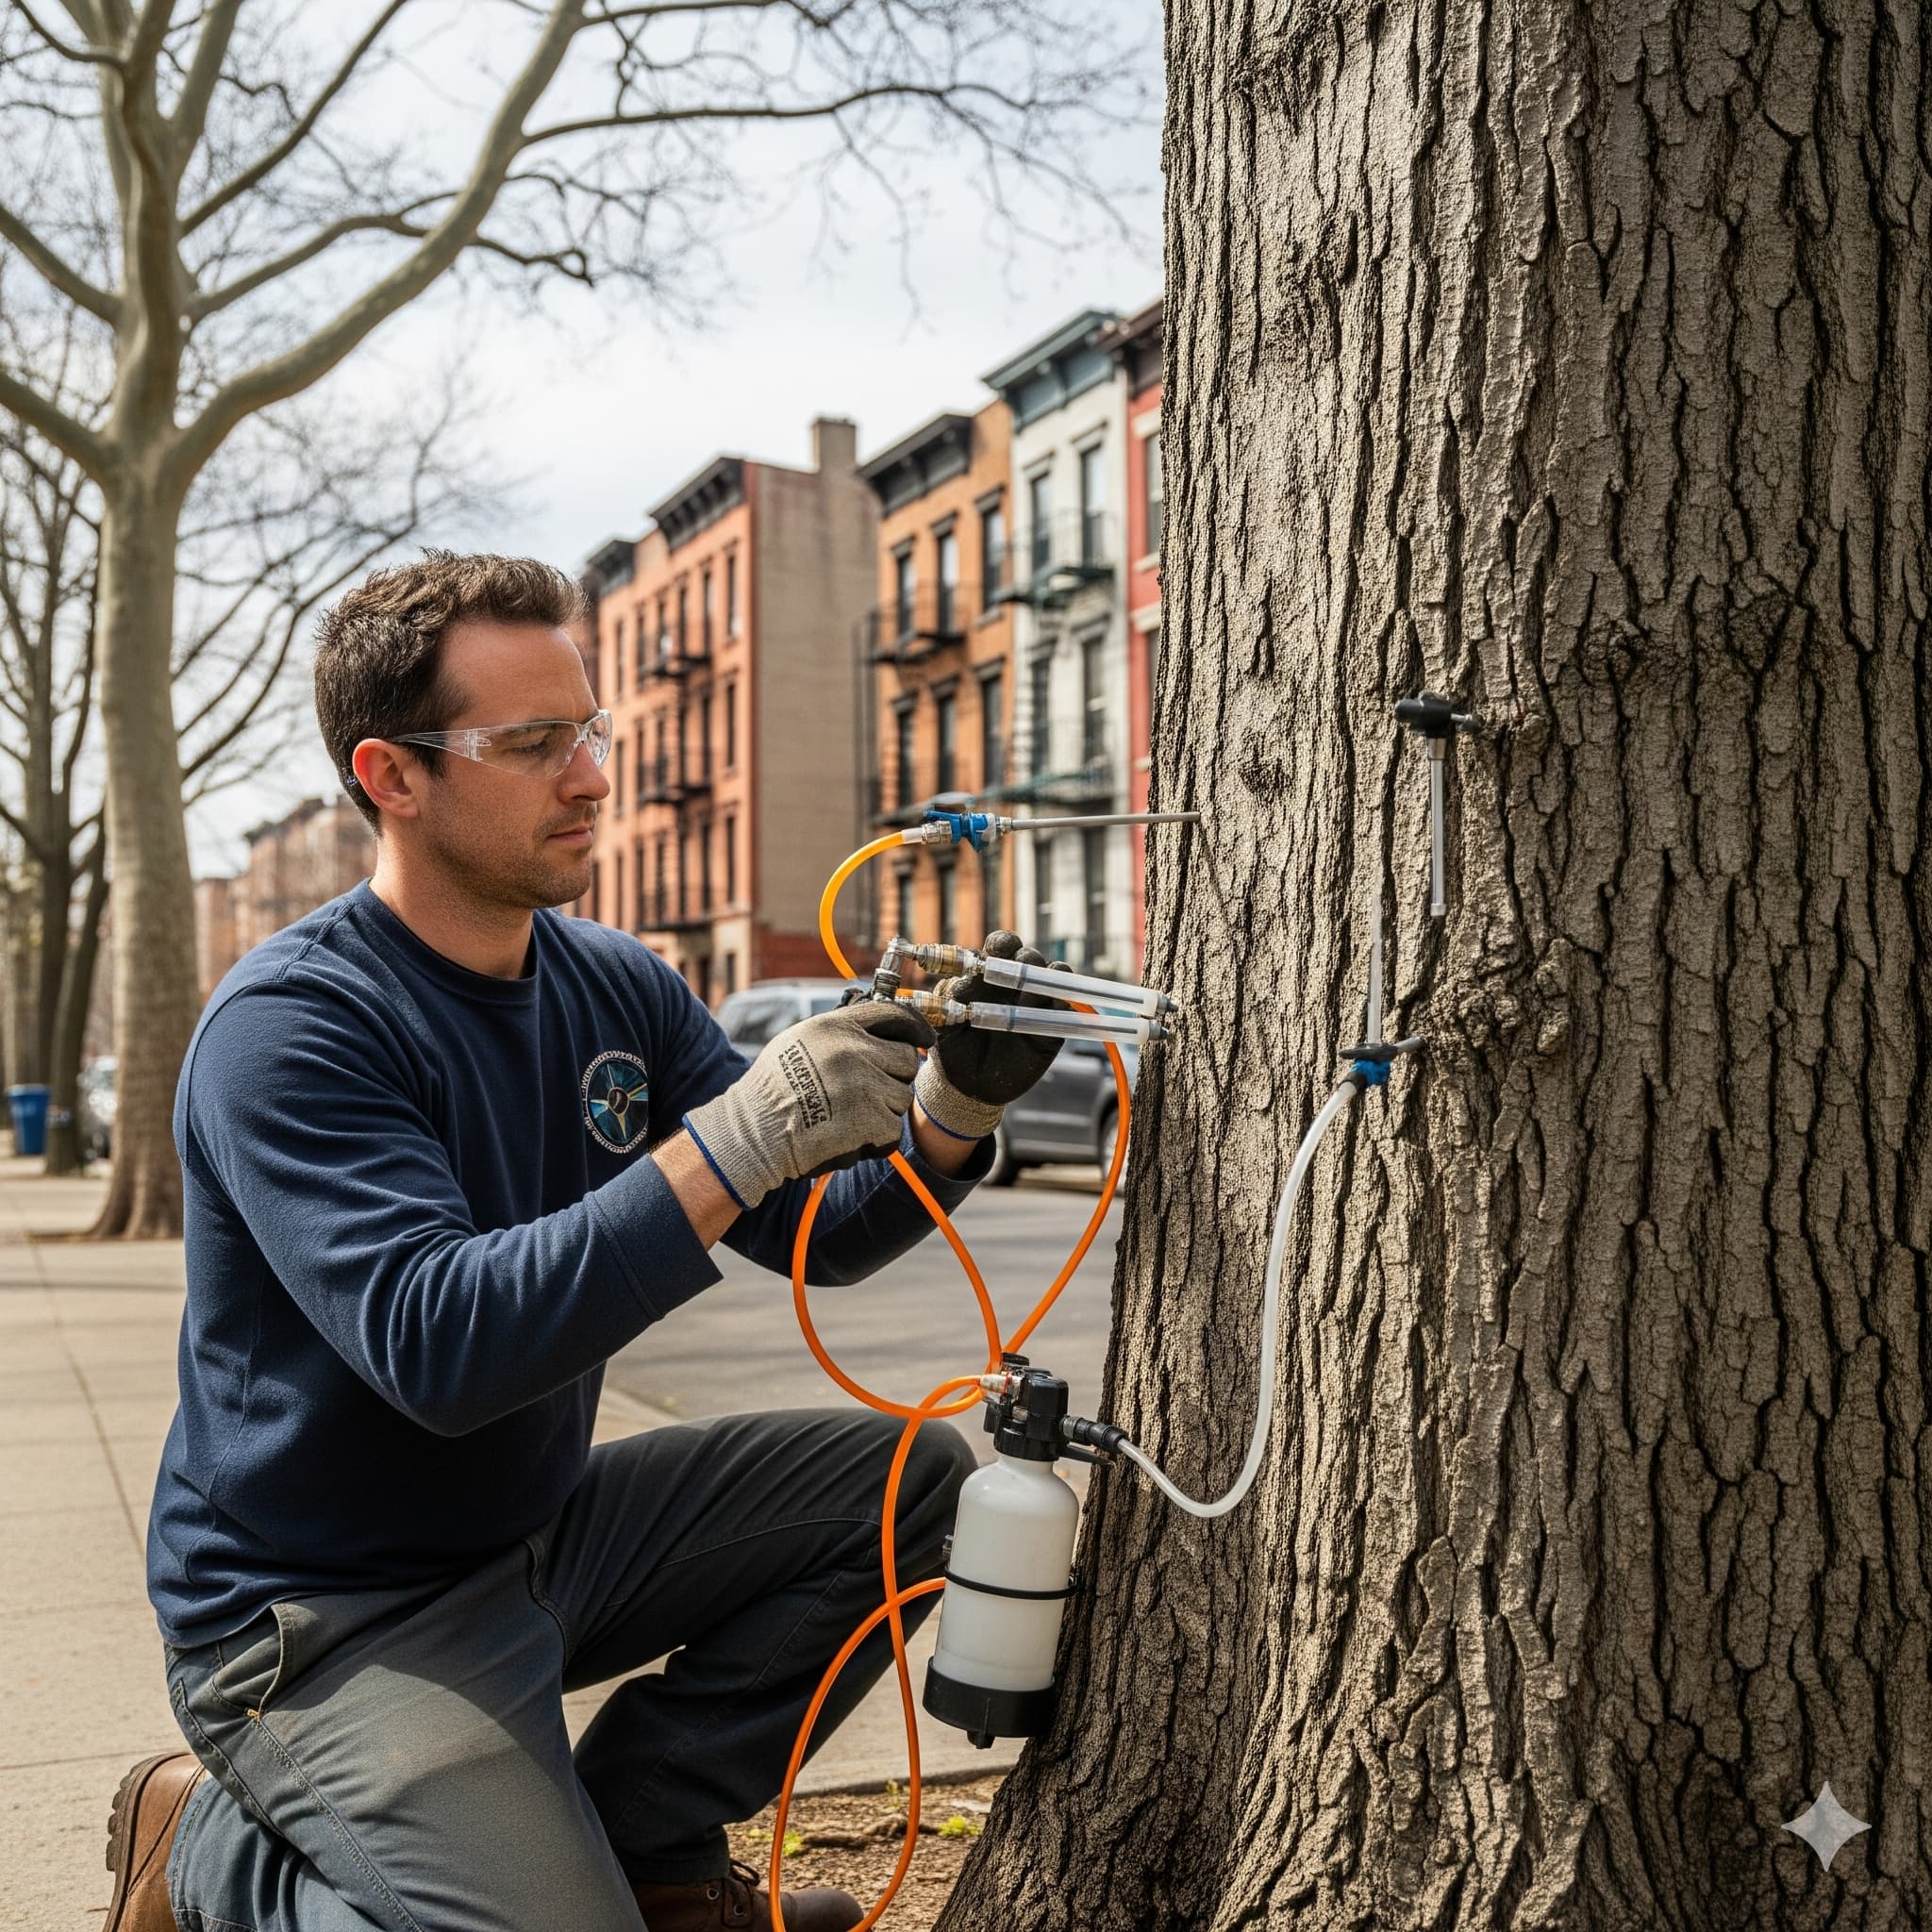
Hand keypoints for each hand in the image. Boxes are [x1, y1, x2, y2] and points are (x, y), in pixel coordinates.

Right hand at [684, 999, 935, 1209]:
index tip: (926, 1038)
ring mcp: (866, 1087)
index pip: (894, 1015)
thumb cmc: (771, 1090)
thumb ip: (840, 1032)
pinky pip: (893, 1130)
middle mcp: (855, 1051)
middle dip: (892, 1077)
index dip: (916, 1027)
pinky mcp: (872, 1122)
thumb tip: (879, 1030)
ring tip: (846, 1115)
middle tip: (864, 1092)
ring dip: (882, 1110)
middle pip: (907, 1060)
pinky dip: (876, 1139)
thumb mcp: (799, 1041)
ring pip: (902, 1098)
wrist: (754, 1133)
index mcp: (837, 1028)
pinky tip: (848, 1136)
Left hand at [913, 931, 1065, 1142]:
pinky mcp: (1052, 1027)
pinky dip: (1063, 1000)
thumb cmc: (954, 1047)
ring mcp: (1035, 1003)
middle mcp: (1014, 985)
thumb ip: (948, 1000)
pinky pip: (1066, 1007)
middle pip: (1029, 956)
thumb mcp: (942, 1022)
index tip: (995, 951)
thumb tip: (960, 983)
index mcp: (987, 976)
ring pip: (1052, 975)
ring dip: (1044, 975)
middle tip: (1015, 970)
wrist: (969, 1086)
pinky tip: (1052, 1003)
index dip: (1002, 944)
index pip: (1000, 947)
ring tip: (1029, 992)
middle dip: (1025, 957)